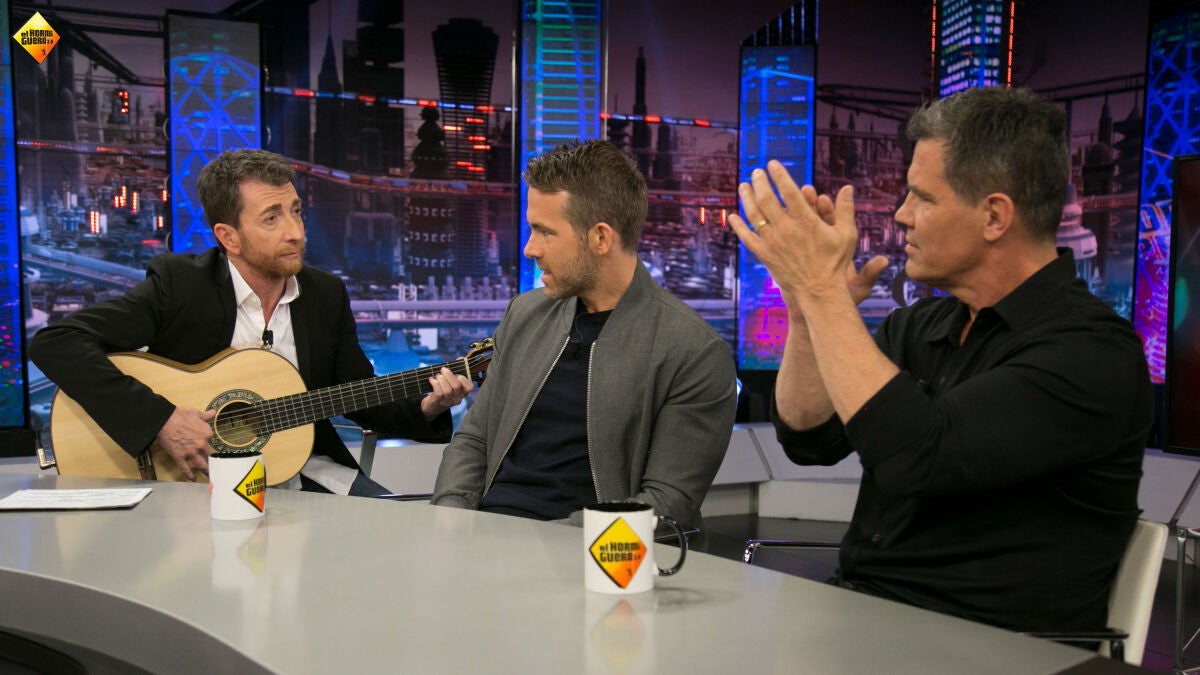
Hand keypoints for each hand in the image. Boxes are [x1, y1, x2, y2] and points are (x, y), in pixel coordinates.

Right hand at [156, 407, 215, 480]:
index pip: (211, 440)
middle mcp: (201, 444)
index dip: (208, 442)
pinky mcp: (179, 457)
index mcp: (207, 433)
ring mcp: (190, 452)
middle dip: (214, 463)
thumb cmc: (180, 415)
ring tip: (210, 478)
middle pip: (210, 456)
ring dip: (206, 472)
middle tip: (218, 469)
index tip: (208, 446)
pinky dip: (190, 475)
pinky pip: (185, 469)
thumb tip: (213, 412)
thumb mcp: (196, 413)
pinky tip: (193, 479)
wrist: (164, 420)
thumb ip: (206, 416)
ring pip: (201, 465)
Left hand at [420, 367, 474, 419]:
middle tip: (443, 369)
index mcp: (463, 392)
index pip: (469, 387)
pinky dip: (434, 383)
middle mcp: (457, 398)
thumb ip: (457, 370)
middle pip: (456, 386)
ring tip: (437, 376)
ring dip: (441, 379)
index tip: (456, 373)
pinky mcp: (438, 402)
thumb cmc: (443, 390)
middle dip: (449, 375)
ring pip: (447, 390)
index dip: (463, 379)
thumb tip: (461, 358)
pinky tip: (432, 380)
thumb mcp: (451, 382)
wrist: (431, 406)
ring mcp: (447, 402)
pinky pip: (438, 392)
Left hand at [730, 161, 870, 309]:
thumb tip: (847, 187)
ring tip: (743, 186)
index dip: (779, 175)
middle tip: (757, 172)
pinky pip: (748, 238)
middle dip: (760, 182)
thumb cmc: (835, 262)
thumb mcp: (846, 234)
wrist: (819, 291)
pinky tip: (733, 216)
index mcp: (807, 221)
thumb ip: (845, 210)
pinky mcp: (765, 256)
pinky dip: (738, 226)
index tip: (773, 164)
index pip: (789, 191)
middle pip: (767, 199)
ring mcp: (774, 243)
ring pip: (755, 216)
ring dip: (747, 198)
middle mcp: (787, 229)